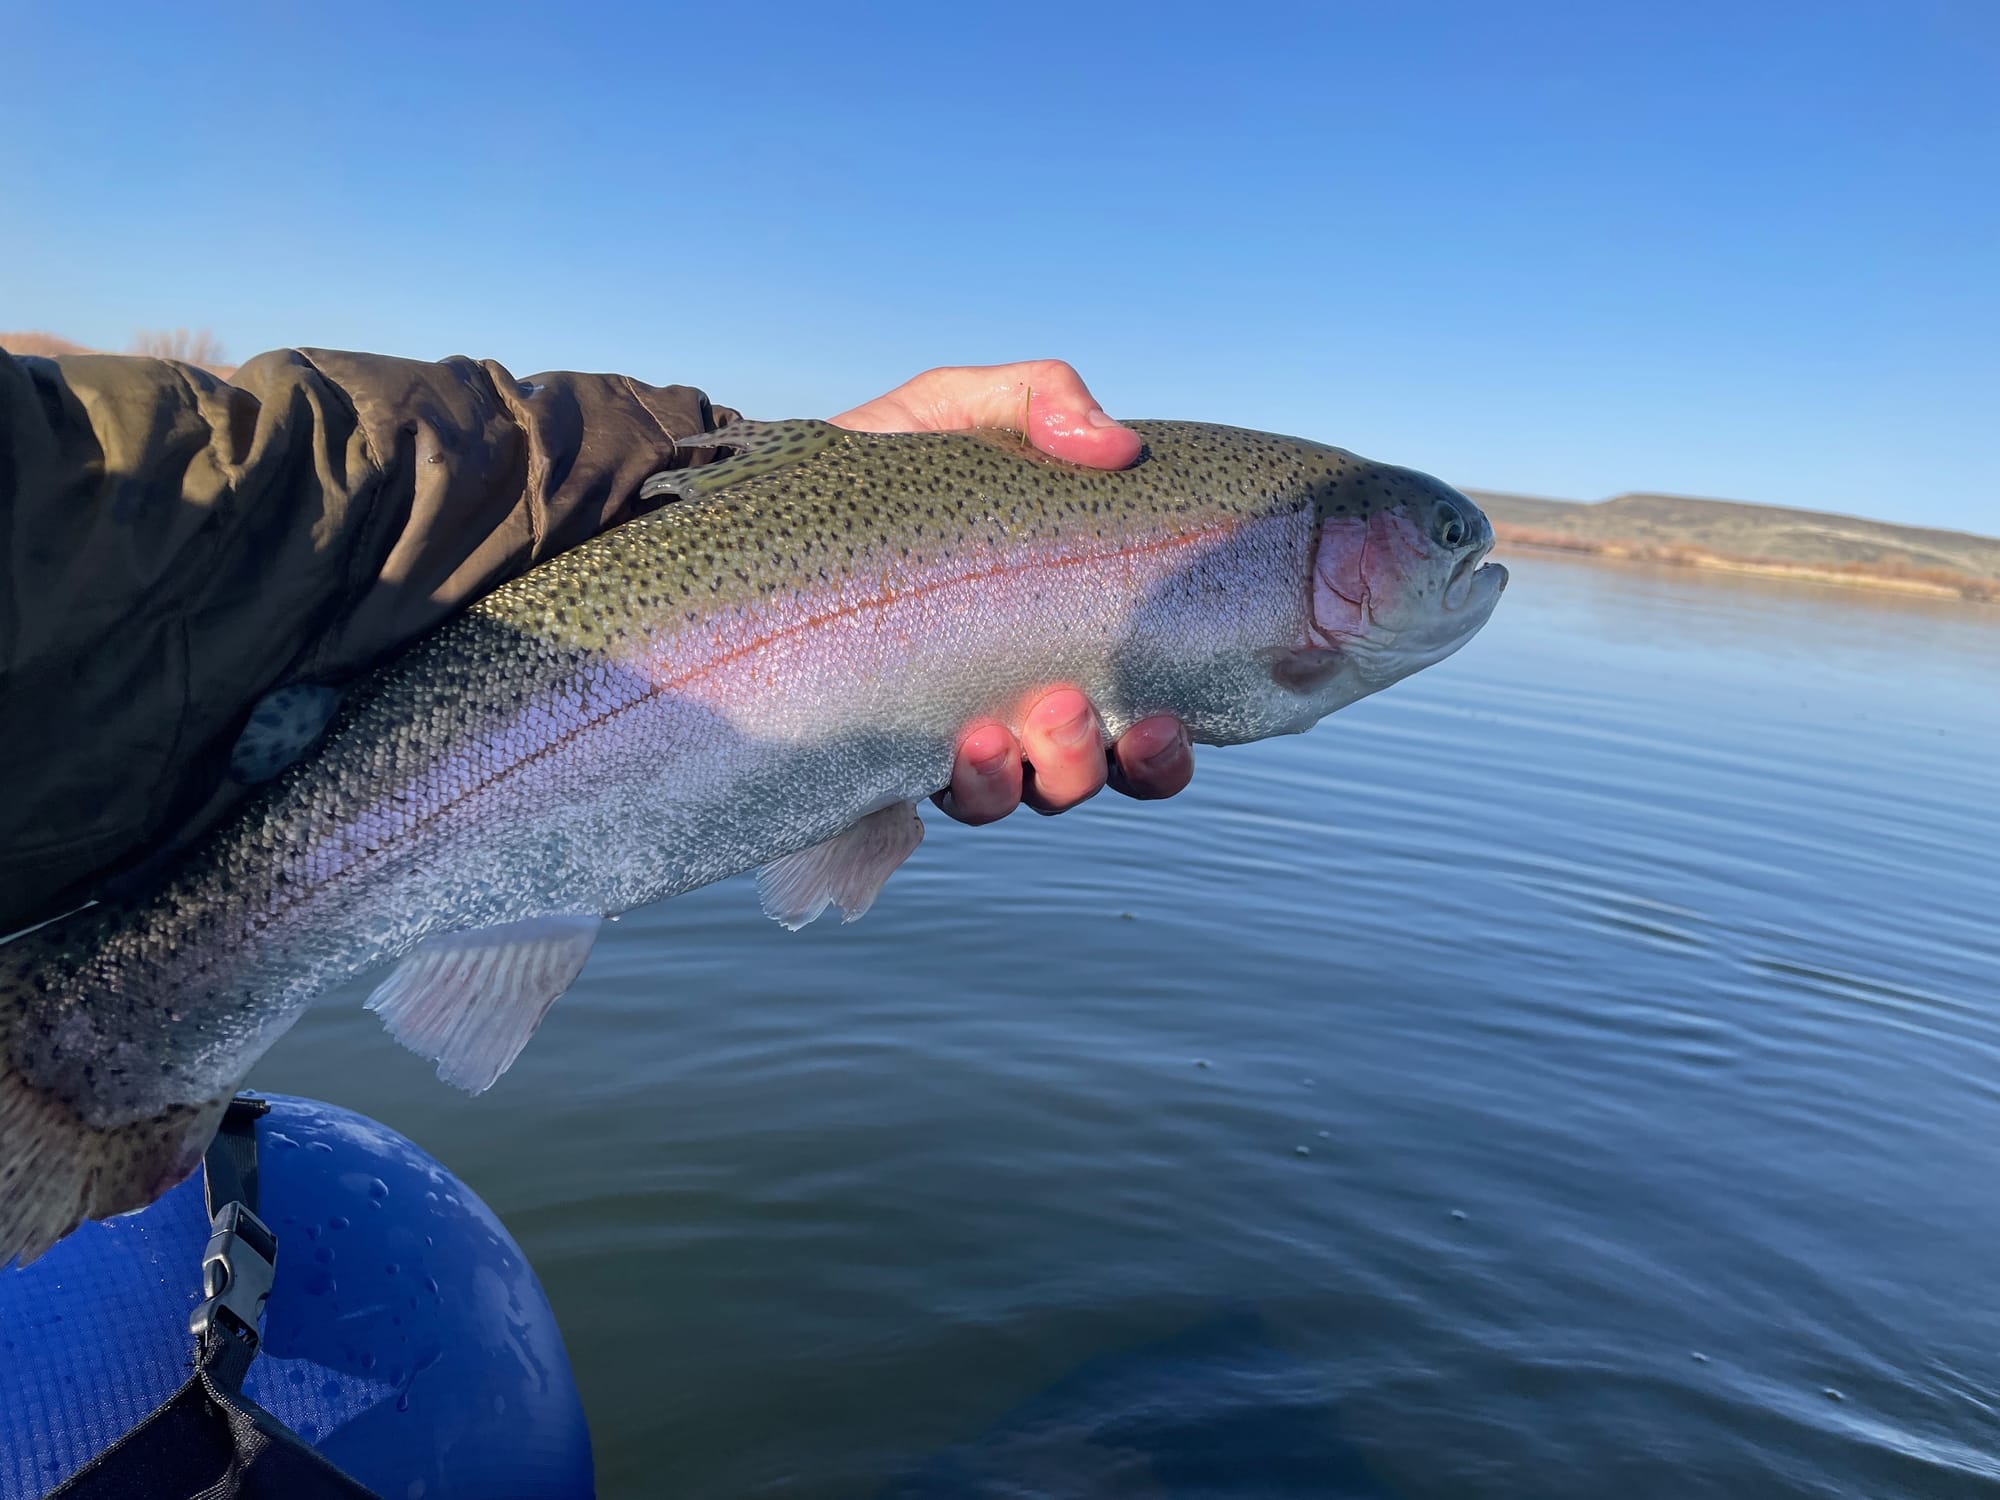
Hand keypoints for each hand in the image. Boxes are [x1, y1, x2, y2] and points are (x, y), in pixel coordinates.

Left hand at [830, 361, 1193, 822]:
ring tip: (1032, 719)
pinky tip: (965, 740)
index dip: (1177, 734)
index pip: (1146, 706)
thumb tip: (1116, 444)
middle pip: (1105, 769)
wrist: (752, 510)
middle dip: (1119, 759)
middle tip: (1096, 710)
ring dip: (1056, 771)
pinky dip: (978, 781)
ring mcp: (954, 737)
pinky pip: (953, 802)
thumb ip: (1040, 401)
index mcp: (1058, 634)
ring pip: (1035, 794)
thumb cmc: (873, 469)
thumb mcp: (957, 411)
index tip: (1181, 712)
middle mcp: (1016, 700)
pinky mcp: (888, 763)